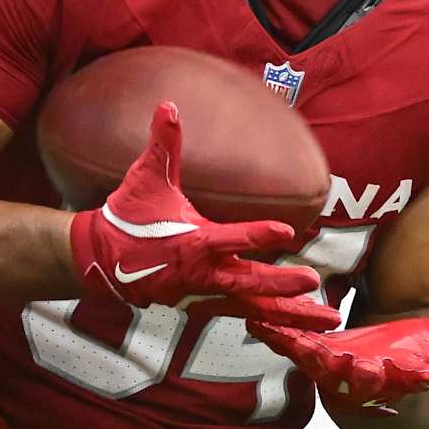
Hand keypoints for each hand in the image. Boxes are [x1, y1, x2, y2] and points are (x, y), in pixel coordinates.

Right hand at [69, 102, 339, 327]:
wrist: (101, 261)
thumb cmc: (129, 216)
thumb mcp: (146, 177)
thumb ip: (163, 143)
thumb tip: (167, 104)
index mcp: (190, 241)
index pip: (228, 238)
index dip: (256, 234)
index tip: (286, 232)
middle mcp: (200, 273)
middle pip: (247, 282)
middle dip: (281, 285)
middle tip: (313, 283)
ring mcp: (203, 293)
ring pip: (253, 305)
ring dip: (289, 312)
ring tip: (327, 317)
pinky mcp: (204, 304)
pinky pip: (243, 313)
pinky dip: (272, 321)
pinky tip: (300, 325)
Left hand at [247, 291, 428, 412]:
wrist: (380, 372)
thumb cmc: (417, 353)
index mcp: (400, 374)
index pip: (410, 379)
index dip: (417, 378)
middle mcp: (365, 378)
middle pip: (361, 378)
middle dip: (356, 372)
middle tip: (351, 361)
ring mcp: (334, 370)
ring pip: (320, 366)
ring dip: (308, 355)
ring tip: (301, 343)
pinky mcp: (310, 355)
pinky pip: (291, 348)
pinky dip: (277, 337)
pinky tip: (261, 323)